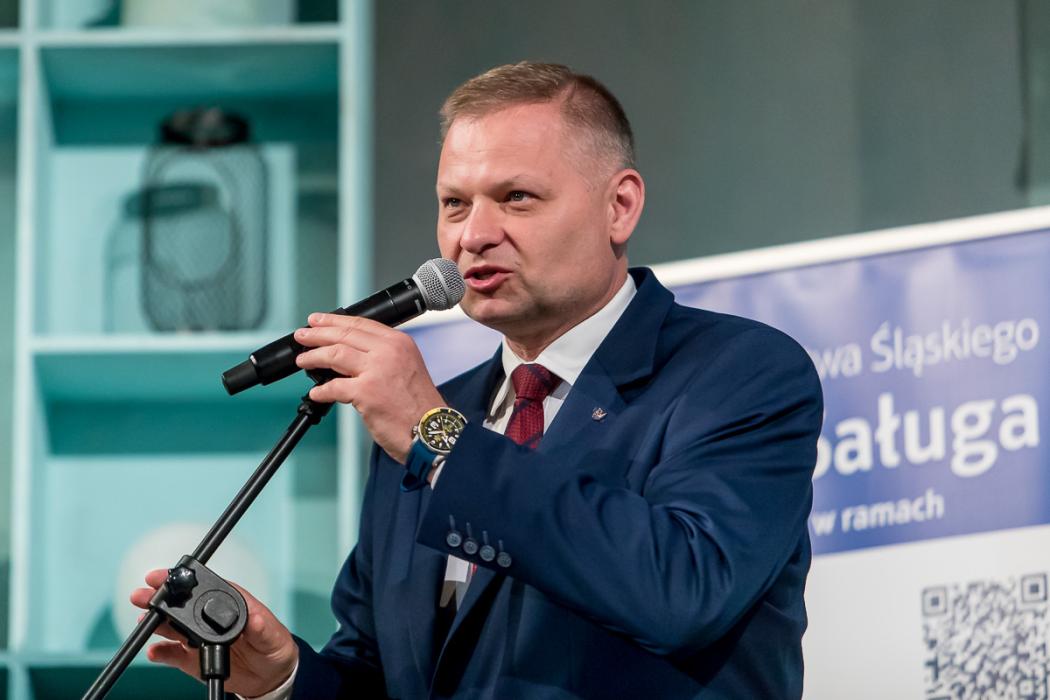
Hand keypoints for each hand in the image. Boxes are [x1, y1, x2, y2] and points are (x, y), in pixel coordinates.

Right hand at [130, 569, 297, 697]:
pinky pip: (172, 655)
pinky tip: (154, 651)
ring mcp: (199, 637)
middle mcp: (210, 617)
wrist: (270, 677)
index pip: (205, 586)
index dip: (184, 579)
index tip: (165, 576)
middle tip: (142, 595)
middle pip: (182, 603)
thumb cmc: (273, 646)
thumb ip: (262, 627)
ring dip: (155, 622)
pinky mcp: (193, 659)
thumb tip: (255, 618)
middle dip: (160, 598)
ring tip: (144, 622)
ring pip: (172, 627)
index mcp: (230, 602)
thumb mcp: (272, 635)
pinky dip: (161, 653)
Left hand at [294, 313, 445, 462]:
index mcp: (399, 343)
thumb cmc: (420, 406)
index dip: (334, 321)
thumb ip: (383, 356)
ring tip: (303, 360)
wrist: (431, 431)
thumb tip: (349, 354)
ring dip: (313, 357)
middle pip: (344, 335)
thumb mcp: (407, 368)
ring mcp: (377, 371)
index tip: (318, 321)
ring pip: (334, 355)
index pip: (361, 324)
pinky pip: (334, 387)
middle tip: (302, 336)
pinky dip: (321, 391)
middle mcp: (389, 352)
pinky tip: (316, 393)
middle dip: (317, 335)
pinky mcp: (366, 392)